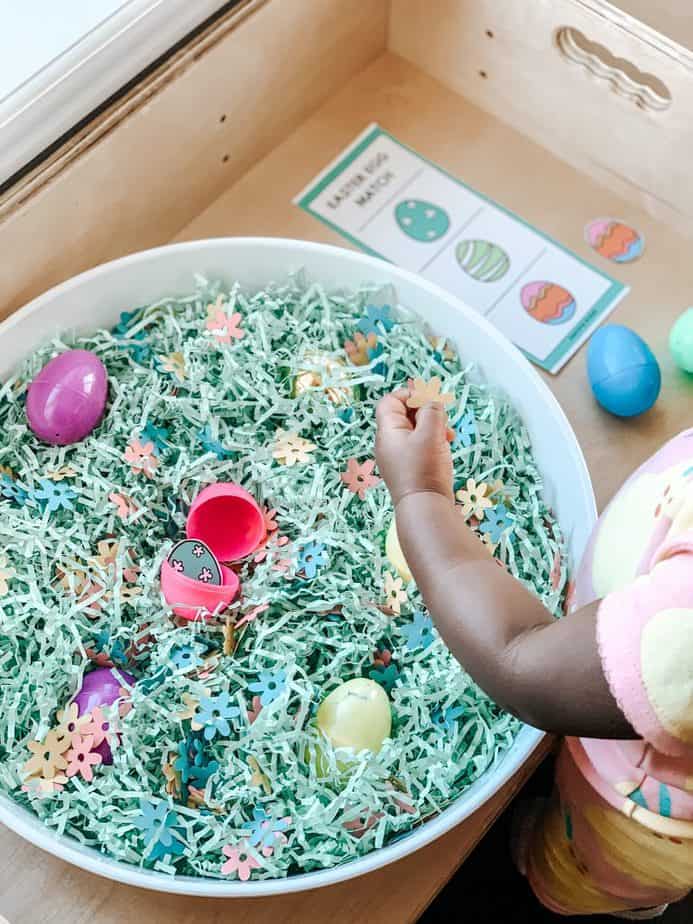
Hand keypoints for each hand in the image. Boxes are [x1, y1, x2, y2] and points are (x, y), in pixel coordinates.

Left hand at [375, 389, 453, 506]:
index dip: (410, 395)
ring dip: (433, 427)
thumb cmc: (425, 469)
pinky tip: (446, 447)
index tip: (430, 399)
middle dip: (426, 411)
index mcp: (388, 431)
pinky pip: (418, 446)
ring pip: (414, 430)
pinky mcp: (409, 468)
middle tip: (443, 418)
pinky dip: (432, 442)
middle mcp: (388, 443)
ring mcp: (397, 457)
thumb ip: (431, 411)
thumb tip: (431, 402)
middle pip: (404, 414)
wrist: (424, 508)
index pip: (391, 401)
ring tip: (448, 435)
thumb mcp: (431, 433)